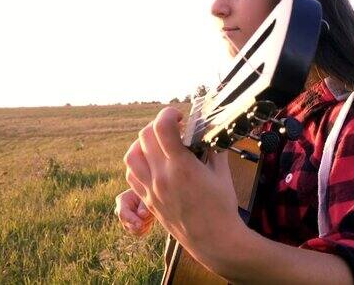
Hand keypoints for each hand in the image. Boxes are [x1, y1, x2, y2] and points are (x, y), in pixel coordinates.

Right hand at [114, 188, 154, 236]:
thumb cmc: (147, 194)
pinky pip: (139, 233)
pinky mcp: (131, 227)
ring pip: (135, 230)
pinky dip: (146, 228)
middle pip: (128, 224)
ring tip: (151, 214)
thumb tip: (142, 215)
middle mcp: (120, 212)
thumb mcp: (146, 196)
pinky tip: (150, 219)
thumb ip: (144, 205)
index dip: (132, 220)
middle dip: (143, 221)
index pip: (123, 213)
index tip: (141, 225)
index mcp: (121, 200)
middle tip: (151, 214)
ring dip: (146, 224)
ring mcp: (124, 221)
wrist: (150, 197)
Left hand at [122, 107, 242, 267]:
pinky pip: (131, 175)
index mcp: (182, 167)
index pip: (162, 128)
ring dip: (143, 143)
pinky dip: (137, 163)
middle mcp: (162, 176)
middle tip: (173, 129)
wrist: (214, 240)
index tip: (179, 116)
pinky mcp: (148, 200)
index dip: (168, 114)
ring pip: (131, 155)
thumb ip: (213, 149)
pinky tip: (152, 163)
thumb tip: (208, 134)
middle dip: (158, 125)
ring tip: (158, 144)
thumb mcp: (222, 174)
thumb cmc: (221, 207)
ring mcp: (152, 189)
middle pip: (145, 136)